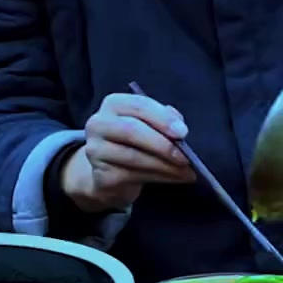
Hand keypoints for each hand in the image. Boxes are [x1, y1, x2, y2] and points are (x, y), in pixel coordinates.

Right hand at [61, 92, 194, 213]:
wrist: (110, 174)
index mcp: (114, 104)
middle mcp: (99, 124)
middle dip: (163, 144)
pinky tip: (177, 178)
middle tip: (186, 156)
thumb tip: (180, 129)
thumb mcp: (149, 125)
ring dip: (166, 166)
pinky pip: (134, 176)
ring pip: (134, 157)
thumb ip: (164, 120)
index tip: (183, 132)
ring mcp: (96, 151)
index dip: (163, 118)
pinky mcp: (102, 175)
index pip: (139, 105)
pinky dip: (161, 177)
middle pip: (132, 130)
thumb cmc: (135, 143)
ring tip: (187, 171)